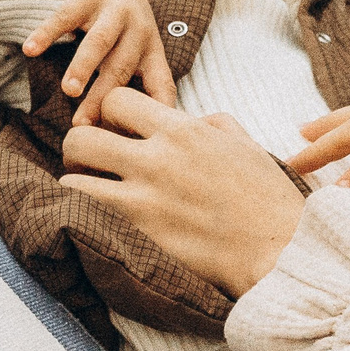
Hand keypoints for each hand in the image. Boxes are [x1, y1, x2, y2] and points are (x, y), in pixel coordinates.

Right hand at [23, 0, 178, 126]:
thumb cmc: (124, 29)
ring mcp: (113, 10)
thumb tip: (128, 140)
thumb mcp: (141, 54)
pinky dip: (46, 33)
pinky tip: (30, 50)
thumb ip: (138, 88)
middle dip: (102, 98)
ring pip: (99, 41)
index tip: (140, 137)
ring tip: (68, 90)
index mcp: (152, 50)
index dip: (154, 109)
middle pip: (120, 68)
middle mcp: (138, 29)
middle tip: (83, 125)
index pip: (161, 83)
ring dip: (83, 66)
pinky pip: (64, 16)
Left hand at [60, 90, 306, 296]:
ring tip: (90, 190)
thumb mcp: (243, 143)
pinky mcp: (137, 233)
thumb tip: (190, 119)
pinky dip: (83, 212)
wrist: (276, 249)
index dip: (110, 113)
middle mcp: (155, 159)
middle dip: (81, 145)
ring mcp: (141, 198)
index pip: (115, 100)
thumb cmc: (266, 198)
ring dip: (77, 182)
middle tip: (92, 160)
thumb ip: (210, 123)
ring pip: (73, 178)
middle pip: (81, 137)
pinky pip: (87, 214)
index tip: (117, 128)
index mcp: (182, 130)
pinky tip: (93, 215)